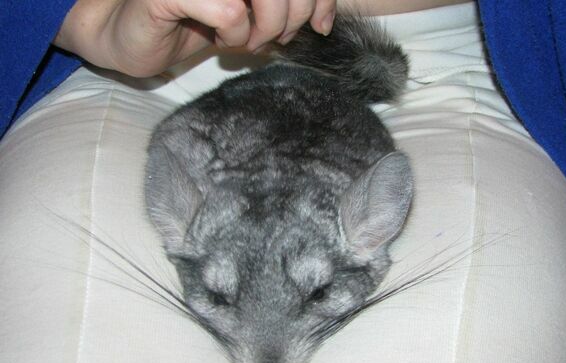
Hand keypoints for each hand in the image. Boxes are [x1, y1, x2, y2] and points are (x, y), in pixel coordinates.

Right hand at [53, 0, 335, 77]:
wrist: (133, 37)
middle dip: (294, 16)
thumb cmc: (195, 23)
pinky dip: (233, 34)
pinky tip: (218, 38)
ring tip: (247, 41)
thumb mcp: (249, 16)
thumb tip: (323, 22)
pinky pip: (229, 12)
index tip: (321, 27)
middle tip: (277, 38)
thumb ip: (282, 10)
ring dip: (266, 27)